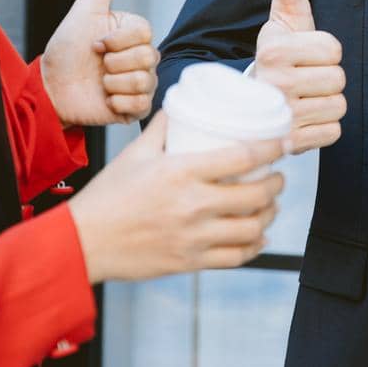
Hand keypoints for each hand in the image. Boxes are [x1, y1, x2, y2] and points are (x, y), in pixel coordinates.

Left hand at [41, 0, 158, 126]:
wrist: (50, 87)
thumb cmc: (66, 47)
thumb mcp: (87, 8)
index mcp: (134, 33)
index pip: (144, 33)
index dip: (116, 40)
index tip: (95, 43)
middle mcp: (141, 57)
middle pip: (147, 57)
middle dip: (113, 62)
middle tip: (97, 64)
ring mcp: (140, 83)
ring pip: (144, 81)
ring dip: (113, 83)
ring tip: (99, 82)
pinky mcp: (135, 108)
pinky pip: (141, 105)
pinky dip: (118, 103)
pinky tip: (105, 99)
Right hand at [67, 111, 286, 280]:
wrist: (84, 242)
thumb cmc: (108, 195)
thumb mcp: (134, 153)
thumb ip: (160, 128)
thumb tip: (179, 106)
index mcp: (182, 172)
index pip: (243, 157)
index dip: (272, 149)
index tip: (284, 143)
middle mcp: (194, 205)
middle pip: (255, 194)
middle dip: (276, 184)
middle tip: (278, 177)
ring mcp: (194, 236)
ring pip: (251, 227)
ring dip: (269, 214)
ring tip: (271, 205)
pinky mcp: (191, 261)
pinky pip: (236, 256)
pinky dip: (254, 246)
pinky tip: (258, 237)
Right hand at [253, 0, 344, 153]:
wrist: (249, 103)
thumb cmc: (277, 55)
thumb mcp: (283, 16)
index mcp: (273, 50)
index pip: (335, 50)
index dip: (325, 51)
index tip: (303, 55)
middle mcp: (275, 85)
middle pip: (338, 78)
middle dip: (326, 77)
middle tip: (303, 78)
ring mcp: (281, 118)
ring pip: (338, 106)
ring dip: (326, 102)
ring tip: (302, 98)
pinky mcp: (290, 143)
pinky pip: (333, 132)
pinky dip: (323, 127)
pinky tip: (303, 118)